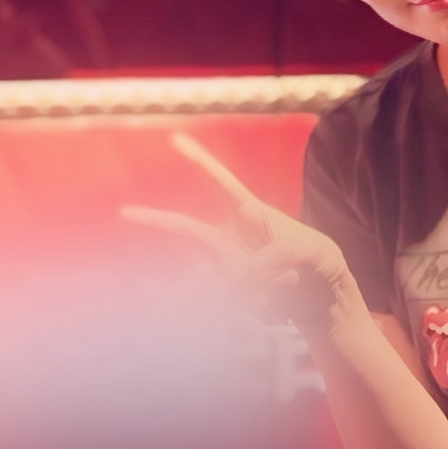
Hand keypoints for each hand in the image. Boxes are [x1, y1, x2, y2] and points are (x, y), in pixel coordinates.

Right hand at [124, 132, 361, 337]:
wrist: (325, 301)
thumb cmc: (322, 264)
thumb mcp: (313, 251)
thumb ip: (278, 255)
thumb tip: (244, 275)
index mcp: (252, 214)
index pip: (222, 184)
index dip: (200, 161)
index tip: (176, 139)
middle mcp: (232, 239)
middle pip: (186, 230)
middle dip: (154, 221)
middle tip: (123, 212)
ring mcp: (229, 269)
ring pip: (231, 281)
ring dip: (268, 287)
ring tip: (292, 284)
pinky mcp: (234, 297)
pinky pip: (242, 304)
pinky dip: (268, 308)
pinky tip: (283, 307)